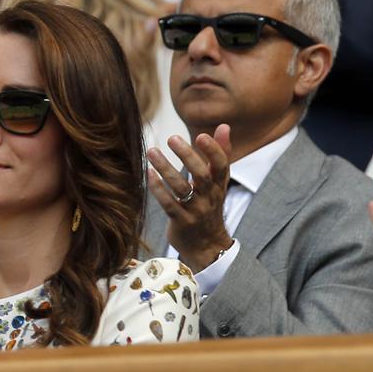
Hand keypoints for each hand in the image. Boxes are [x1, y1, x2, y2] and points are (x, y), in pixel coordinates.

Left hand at [146, 124, 233, 271]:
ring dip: (165, 168)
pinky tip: (148, 173)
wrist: (207, 245)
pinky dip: (158, 188)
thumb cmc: (209, 205)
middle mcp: (210, 197)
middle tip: (171, 138)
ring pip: (181, 188)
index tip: (201, 135)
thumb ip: (220, 154)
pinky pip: (168, 204)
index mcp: (219, 185)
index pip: (222, 165)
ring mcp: (195, 211)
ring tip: (152, 151)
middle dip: (187, 156)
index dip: (214, 150)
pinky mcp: (180, 222)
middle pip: (201, 175)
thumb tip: (224, 126)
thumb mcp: (218, 182)